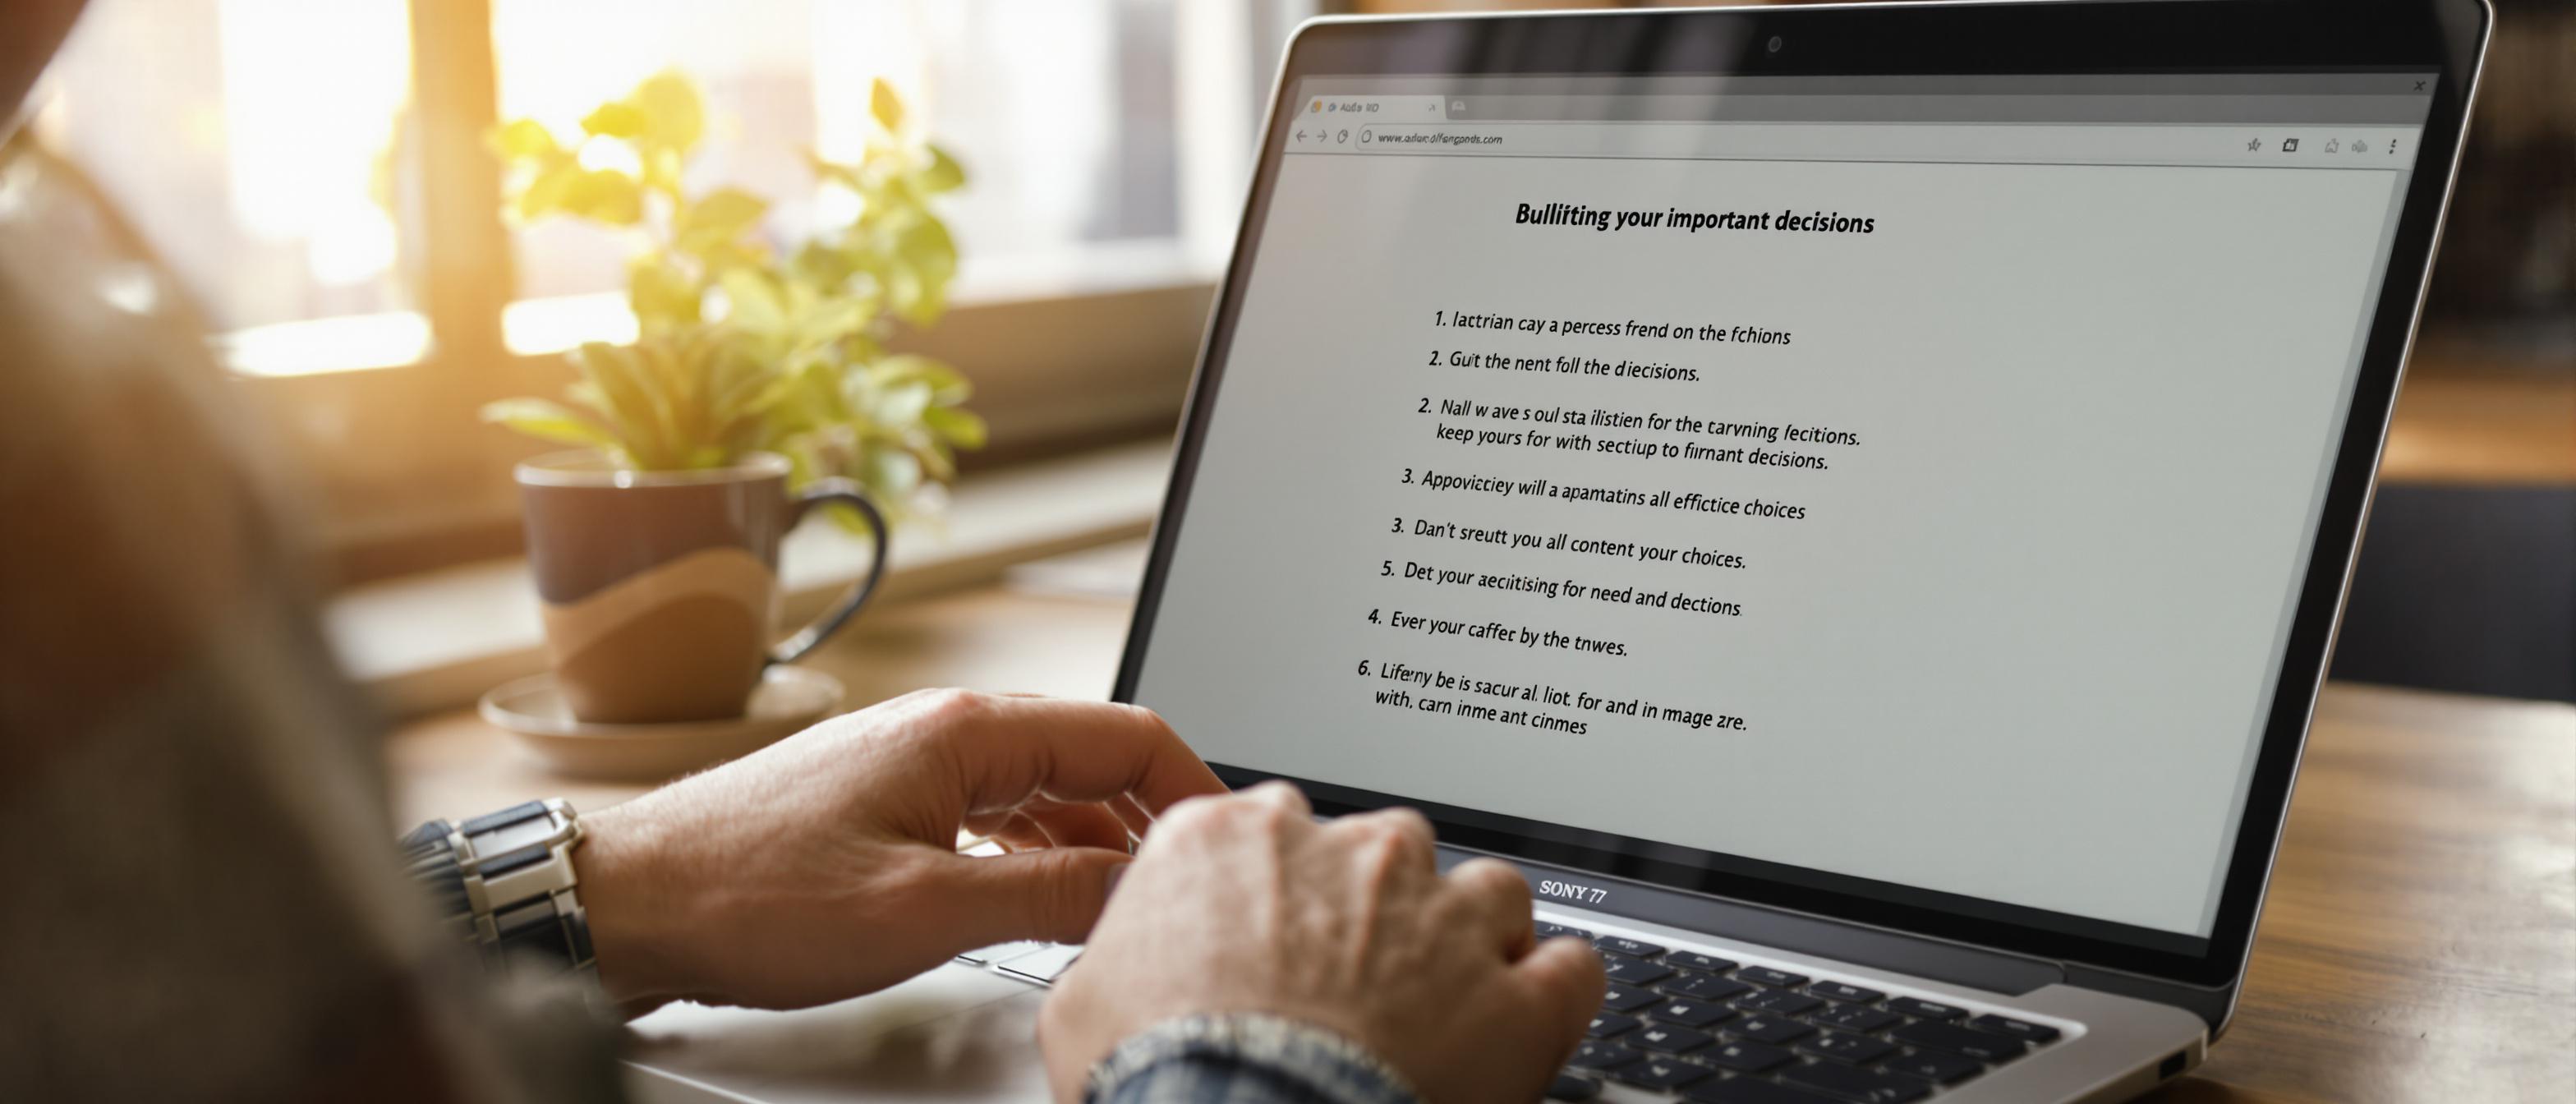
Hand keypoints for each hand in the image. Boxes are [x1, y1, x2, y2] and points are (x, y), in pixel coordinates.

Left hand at [572, 689, 1225, 1012]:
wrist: (630, 900)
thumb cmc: (747, 896)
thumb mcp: (923, 911)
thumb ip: (1046, 896)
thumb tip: (1138, 891)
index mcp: (965, 732)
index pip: (1127, 733)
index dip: (1195, 788)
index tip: (1231, 841)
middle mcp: (942, 729)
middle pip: (1091, 754)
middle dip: (1154, 816)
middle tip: (1196, 879)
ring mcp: (910, 761)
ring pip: (1042, 785)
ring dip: (1097, 837)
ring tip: (1133, 899)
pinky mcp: (881, 799)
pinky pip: (993, 810)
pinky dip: (1038, 848)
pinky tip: (1045, 894)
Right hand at [1039, 782, 1603, 1103]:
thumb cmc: (1155, 1076)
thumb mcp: (1084, 1004)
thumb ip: (1121, 954)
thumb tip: (1125, 969)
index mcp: (1234, 838)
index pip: (1275, 833)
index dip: (1285, 894)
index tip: (1282, 937)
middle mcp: (1347, 852)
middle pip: (1386, 854)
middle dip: (1380, 914)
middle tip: (1356, 990)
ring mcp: (1441, 915)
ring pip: (1488, 893)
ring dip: (1473, 942)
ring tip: (1449, 1009)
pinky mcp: (1516, 993)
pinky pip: (1571, 968)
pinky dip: (1557, 994)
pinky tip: (1531, 1023)